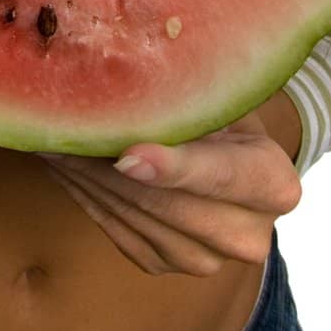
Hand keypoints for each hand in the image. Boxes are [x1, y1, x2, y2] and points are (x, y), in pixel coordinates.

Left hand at [37, 109, 301, 276]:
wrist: (227, 162)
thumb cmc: (222, 112)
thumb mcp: (220, 95)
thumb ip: (191, 93)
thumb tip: (132, 66)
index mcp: (274, 184)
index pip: (221, 175)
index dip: (174, 167)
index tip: (126, 155)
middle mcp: (248, 235)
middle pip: (170, 204)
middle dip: (109, 166)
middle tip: (64, 128)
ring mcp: (206, 259)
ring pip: (137, 219)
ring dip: (89, 179)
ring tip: (56, 139)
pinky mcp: (164, 265)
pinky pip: (118, 232)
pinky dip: (88, 197)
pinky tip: (66, 164)